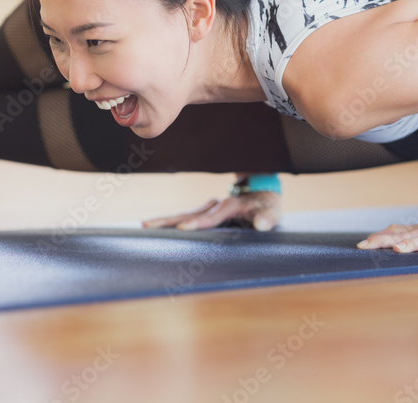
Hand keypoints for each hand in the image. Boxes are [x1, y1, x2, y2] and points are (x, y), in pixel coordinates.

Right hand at [141, 191, 280, 231]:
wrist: (262, 187)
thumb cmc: (268, 204)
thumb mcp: (273, 212)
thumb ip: (267, 218)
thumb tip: (261, 224)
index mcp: (230, 207)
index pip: (210, 217)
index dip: (197, 224)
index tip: (181, 229)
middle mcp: (215, 205)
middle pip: (188, 214)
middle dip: (167, 220)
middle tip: (147, 226)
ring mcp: (208, 207)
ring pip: (183, 214)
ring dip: (164, 220)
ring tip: (144, 225)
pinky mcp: (204, 210)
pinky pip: (185, 216)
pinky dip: (170, 220)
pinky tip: (156, 226)